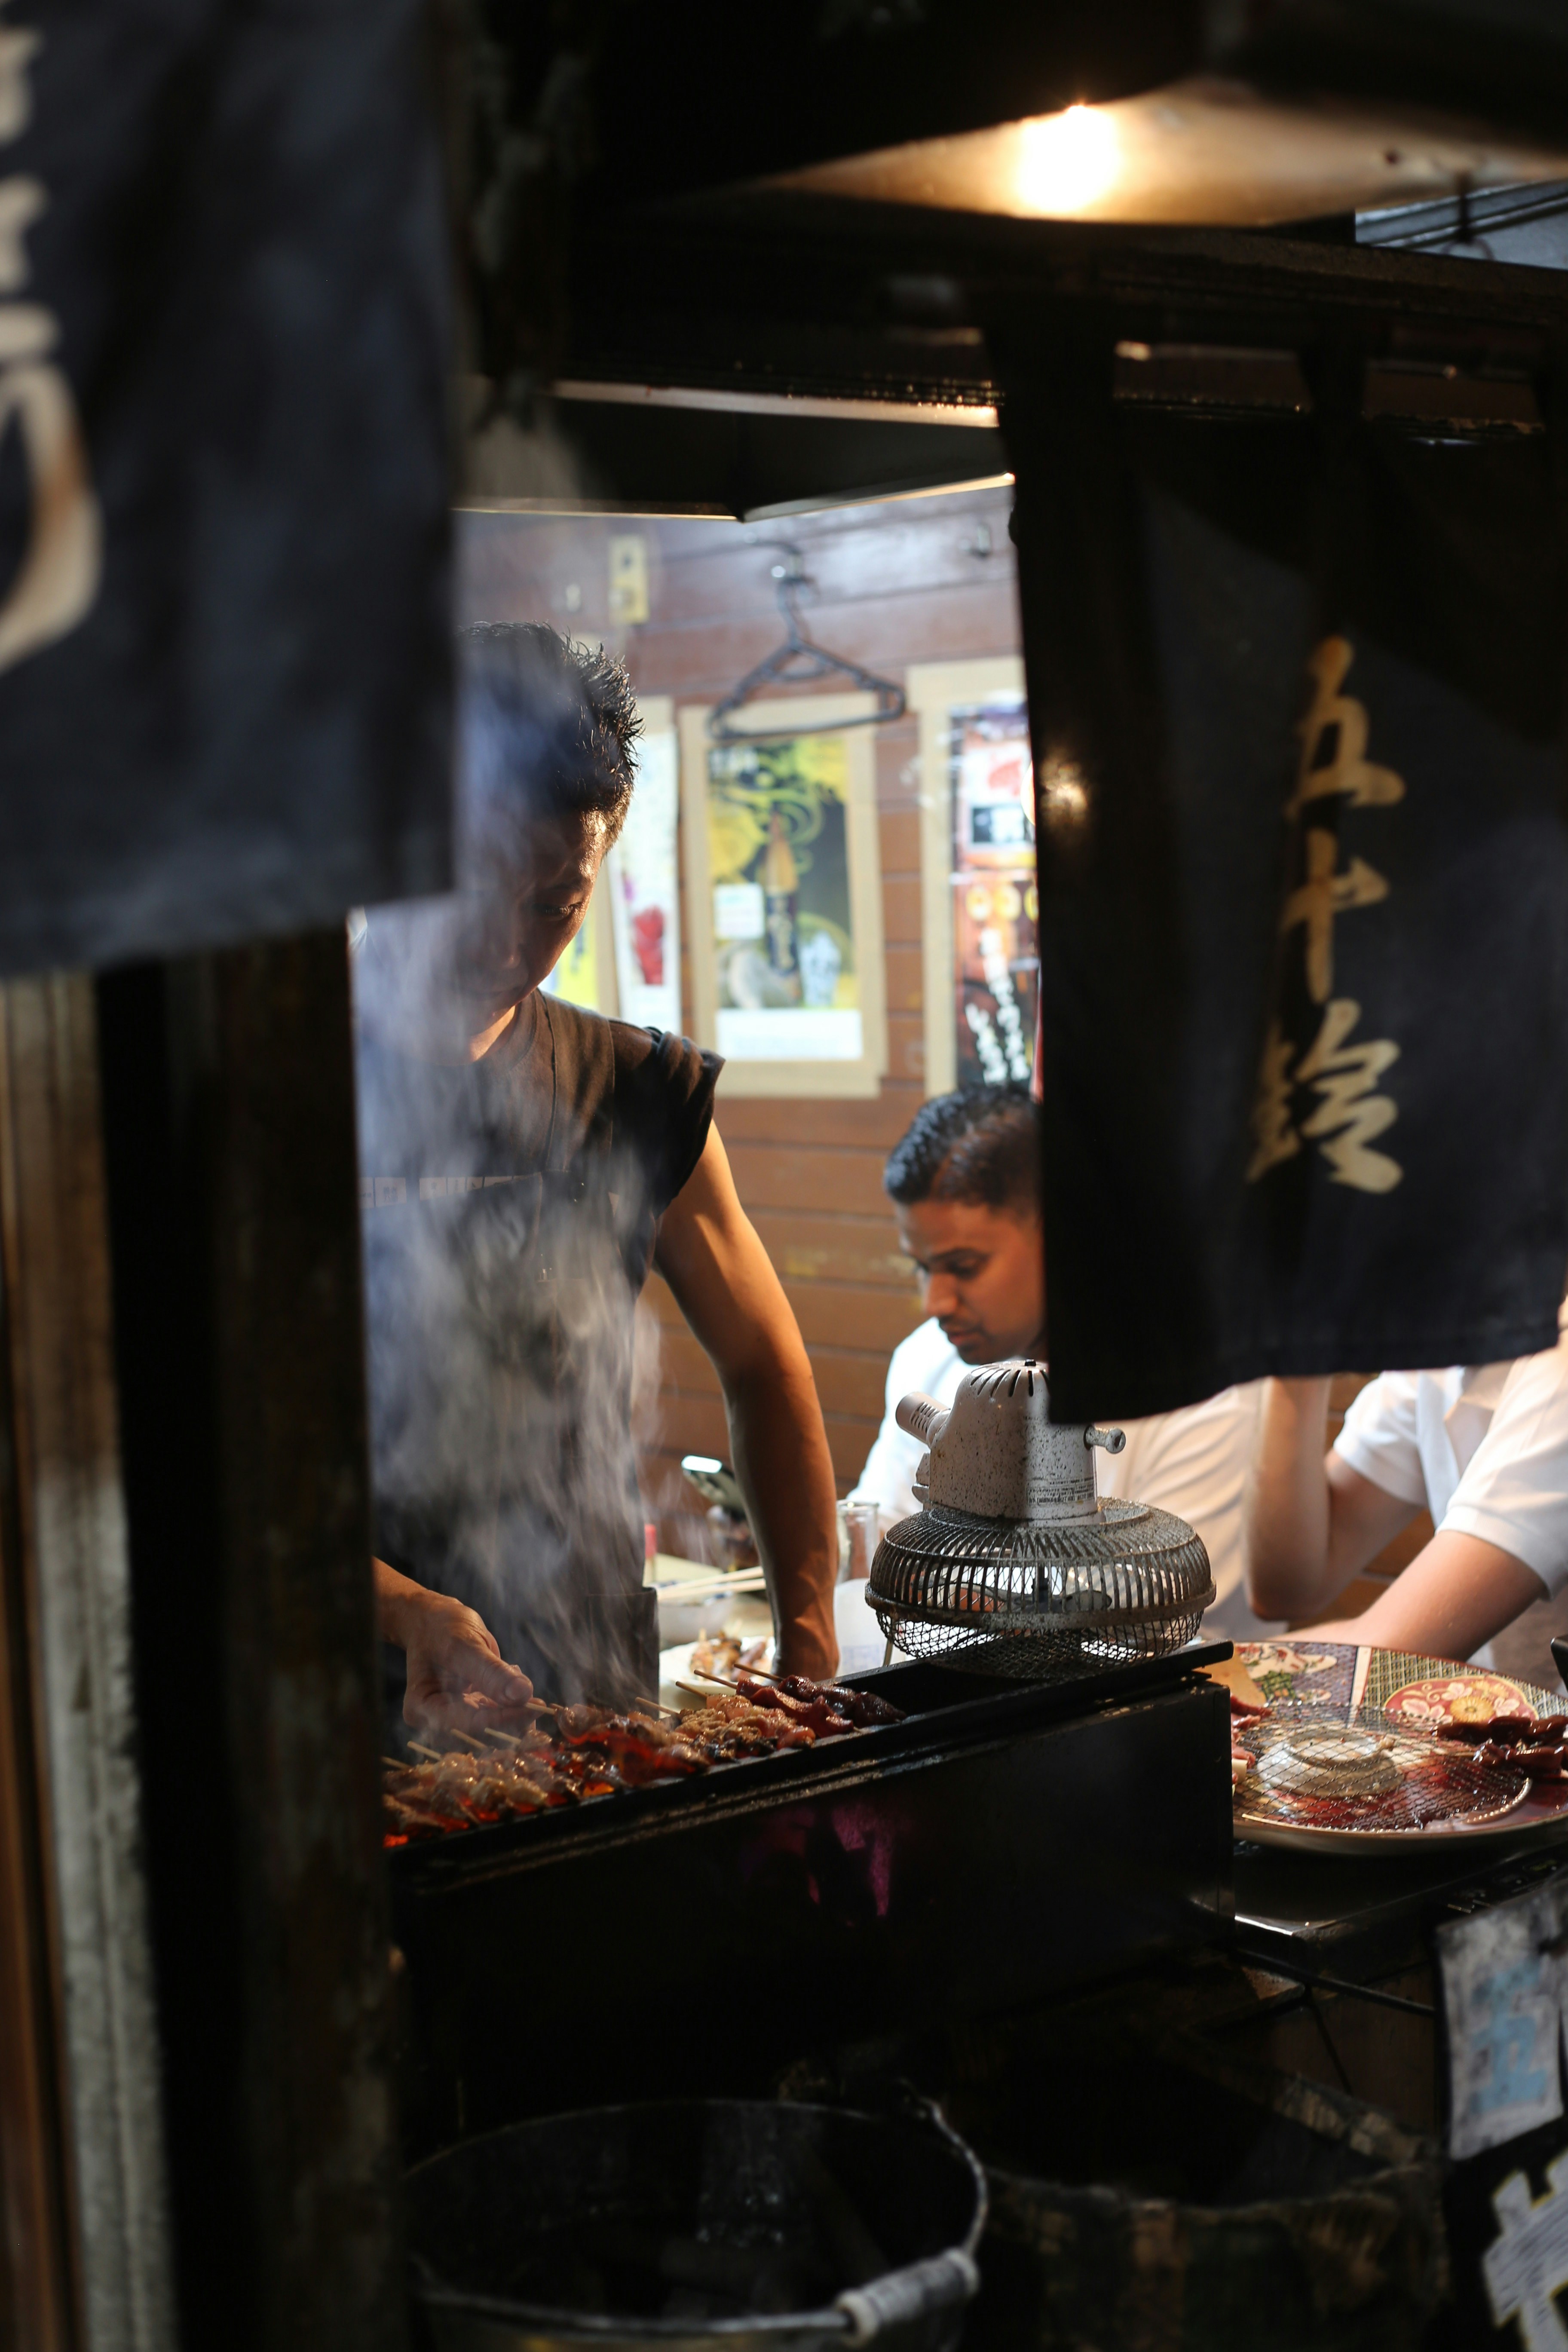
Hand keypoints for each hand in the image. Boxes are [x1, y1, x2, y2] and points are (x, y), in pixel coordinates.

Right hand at [374, 1560, 533, 1735]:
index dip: (504, 1719)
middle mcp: (436, 1721)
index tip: (536, 1708)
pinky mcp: (471, 1710)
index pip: (468, 1725)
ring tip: (521, 1681)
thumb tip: (523, 1694)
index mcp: (422, 1709)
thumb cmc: (441, 1628)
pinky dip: (513, 1703)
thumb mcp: (464, 1645)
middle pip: (481, 1735)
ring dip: (516, 1712)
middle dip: (513, 1720)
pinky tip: (514, 1677)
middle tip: (539, 1703)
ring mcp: (455, 1717)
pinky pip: (497, 1718)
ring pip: (493, 1730)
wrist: (434, 1621)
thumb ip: (491, 1672)